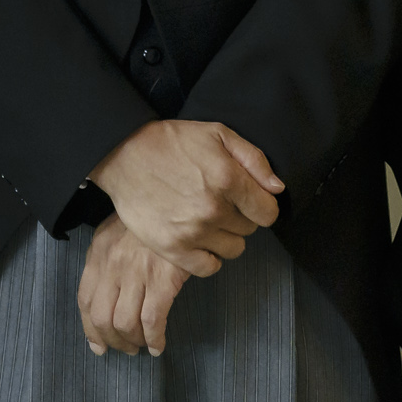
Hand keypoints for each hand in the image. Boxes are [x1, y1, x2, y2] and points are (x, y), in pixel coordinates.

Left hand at [78, 218, 190, 354]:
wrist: (179, 200)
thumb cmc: (151, 217)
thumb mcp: (118, 229)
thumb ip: (107, 257)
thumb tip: (104, 294)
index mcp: (99, 252)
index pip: (85, 300)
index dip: (90, 329)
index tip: (98, 345)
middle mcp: (113, 264)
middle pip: (102, 318)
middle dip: (112, 341)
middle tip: (125, 348)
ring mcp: (137, 272)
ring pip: (125, 323)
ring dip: (133, 342)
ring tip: (142, 345)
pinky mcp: (163, 279)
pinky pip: (152, 321)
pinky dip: (153, 339)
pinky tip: (157, 345)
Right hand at [91, 118, 281, 273]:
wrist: (125, 154)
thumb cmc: (172, 142)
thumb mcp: (219, 134)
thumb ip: (254, 160)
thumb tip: (277, 189)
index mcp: (228, 179)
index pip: (268, 213)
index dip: (261, 205)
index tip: (249, 200)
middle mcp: (213, 209)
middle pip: (250, 230)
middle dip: (241, 216)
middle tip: (220, 202)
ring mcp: (192, 232)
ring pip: (233, 249)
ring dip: (226, 236)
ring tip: (207, 219)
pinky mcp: (172, 248)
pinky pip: (209, 267)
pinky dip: (208, 257)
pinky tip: (200, 239)